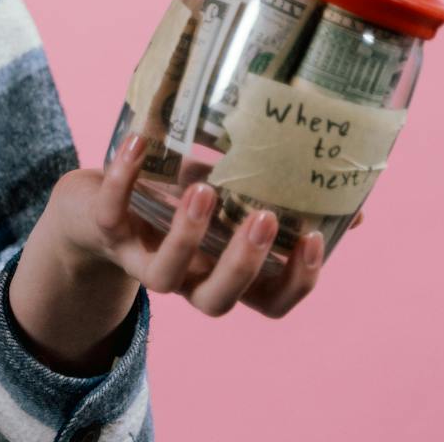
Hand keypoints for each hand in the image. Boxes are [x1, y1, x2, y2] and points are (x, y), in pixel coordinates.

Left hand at [56, 133, 361, 318]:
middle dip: (244, 264)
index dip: (295, 281)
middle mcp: (185, 277)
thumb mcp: (227, 196)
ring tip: (204, 189)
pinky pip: (110, 213)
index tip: (315, 239)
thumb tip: (354, 201)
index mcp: (222, 271)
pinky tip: (139, 143)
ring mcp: (141, 259)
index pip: (269, 301)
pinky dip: (124, 178)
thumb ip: (277, 197)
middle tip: (263, 218)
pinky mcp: (103, 230)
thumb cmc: (171, 197)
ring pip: (163, 276)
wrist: (89, 204)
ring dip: (186, 235)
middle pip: (217, 300)